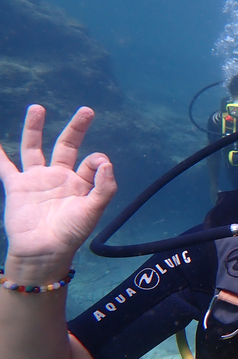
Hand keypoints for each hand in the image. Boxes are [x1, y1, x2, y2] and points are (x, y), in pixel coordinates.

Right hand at [0, 105, 116, 265]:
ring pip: (34, 148)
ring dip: (34, 128)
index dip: (97, 160)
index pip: (92, 162)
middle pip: (67, 145)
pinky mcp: (17, 186)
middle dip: (76, 128)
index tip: (99, 164)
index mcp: (81, 183)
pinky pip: (4, 166)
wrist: (44, 250)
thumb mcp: (93, 210)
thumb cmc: (71, 233)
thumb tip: (106, 161)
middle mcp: (59, 177)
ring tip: (37, 108)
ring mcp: (37, 180)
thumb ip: (103, 187)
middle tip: (86, 110)